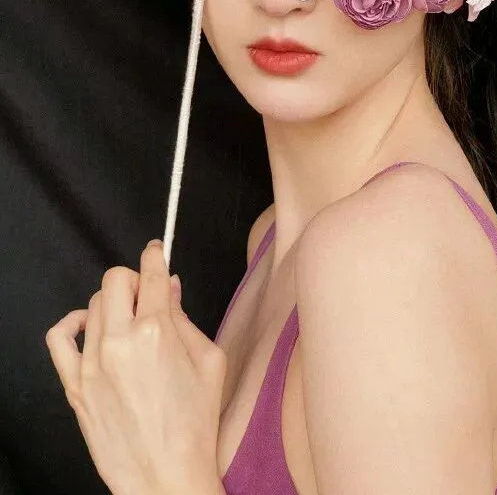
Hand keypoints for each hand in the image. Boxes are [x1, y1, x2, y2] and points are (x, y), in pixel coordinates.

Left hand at [45, 239, 227, 494]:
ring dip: (113, 302)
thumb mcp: (210, 361)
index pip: (152, 275)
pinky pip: (60, 337)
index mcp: (158, 331)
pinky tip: (90, 327)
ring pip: (94, 304)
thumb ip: (186, 318)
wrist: (166, 475)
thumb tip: (169, 286)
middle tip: (146, 295)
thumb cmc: (195, 421)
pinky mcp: (74, 384)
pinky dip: (73, 322)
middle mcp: (120, 340)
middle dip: (134, 278)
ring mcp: (92, 362)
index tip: (156, 250)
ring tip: (127, 320)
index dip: (155, 255)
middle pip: (116, 280)